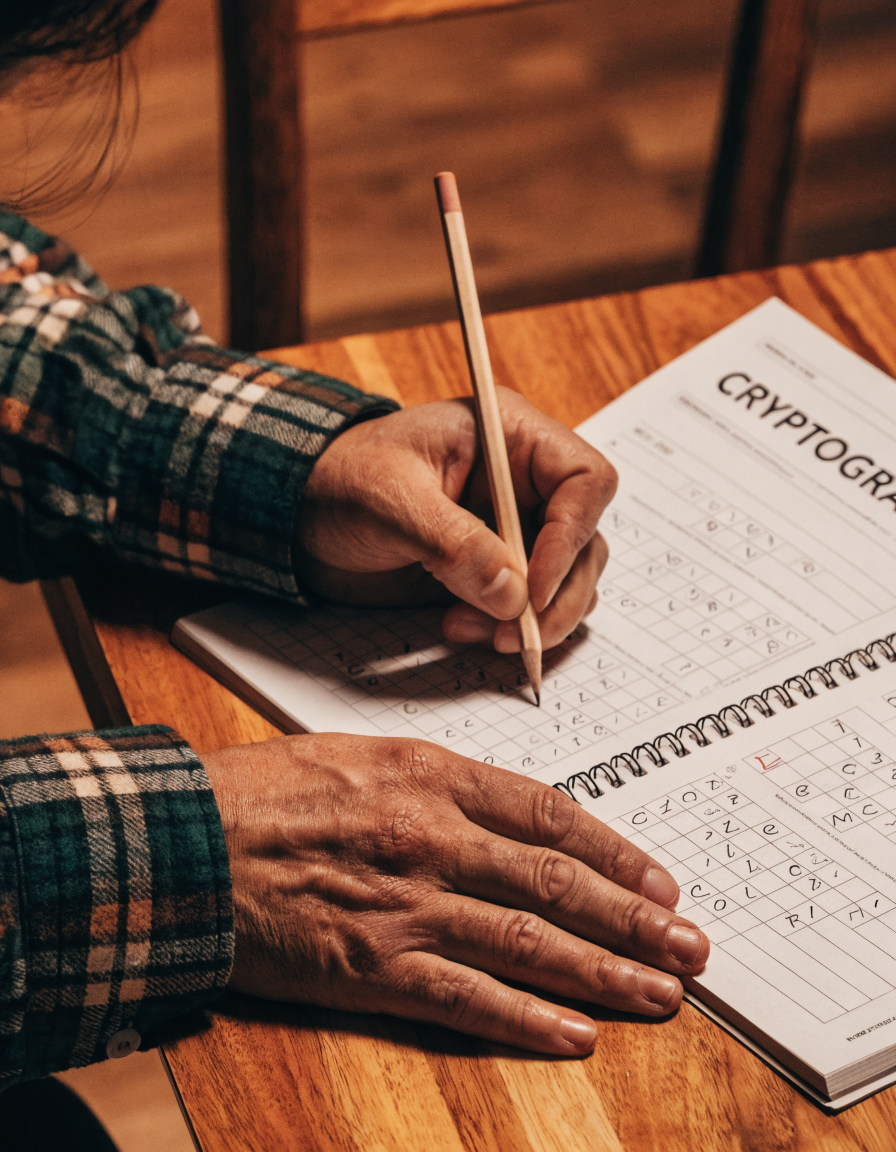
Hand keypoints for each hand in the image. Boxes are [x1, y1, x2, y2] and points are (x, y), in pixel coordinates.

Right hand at [203, 733, 708, 1055]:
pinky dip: (526, 1019)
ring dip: (604, 974)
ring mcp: (406, 905)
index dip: (616, 850)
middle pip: (557, 883)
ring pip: (528, 943)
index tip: (662, 881)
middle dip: (636, 921)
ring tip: (662, 996)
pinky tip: (575, 1037)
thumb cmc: (268, 790)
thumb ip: (438, 783)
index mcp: (431, 776)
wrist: (187, 838)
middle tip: (693, 949)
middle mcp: (433, 837)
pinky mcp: (371, 967)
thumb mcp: (363, 755)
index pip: (550, 814)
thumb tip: (510, 816)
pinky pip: (465, 998)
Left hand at [294, 388, 616, 652]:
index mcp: (511, 437)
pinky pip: (529, 606)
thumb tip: (513, 595)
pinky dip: (509, 628)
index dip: (572, 535)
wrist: (298, 514)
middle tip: (518, 632)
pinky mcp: (493, 570)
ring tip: (477, 633)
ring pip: (567, 580)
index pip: (586, 480)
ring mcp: (512, 530)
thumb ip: (455, 544)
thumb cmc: (342, 480)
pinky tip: (463, 630)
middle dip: (559, 594)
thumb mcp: (393, 502)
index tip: (533, 586)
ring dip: (534, 619)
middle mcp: (524, 483)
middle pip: (586, 540)